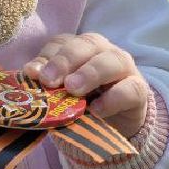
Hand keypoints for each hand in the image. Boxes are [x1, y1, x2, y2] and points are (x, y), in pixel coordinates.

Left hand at [23, 33, 149, 136]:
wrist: (114, 126)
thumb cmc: (81, 104)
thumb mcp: (60, 96)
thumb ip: (47, 86)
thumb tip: (30, 76)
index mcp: (79, 48)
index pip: (61, 42)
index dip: (46, 56)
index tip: (32, 73)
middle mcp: (102, 50)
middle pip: (86, 44)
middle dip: (65, 60)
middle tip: (50, 80)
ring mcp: (124, 68)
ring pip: (112, 60)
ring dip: (90, 73)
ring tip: (72, 90)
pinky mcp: (138, 90)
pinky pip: (130, 89)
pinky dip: (112, 99)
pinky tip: (96, 110)